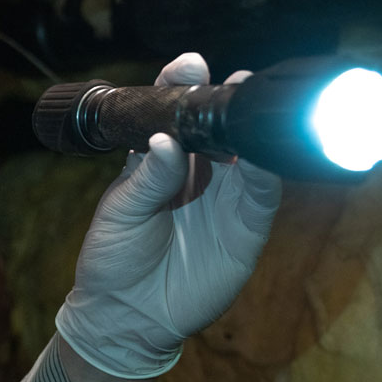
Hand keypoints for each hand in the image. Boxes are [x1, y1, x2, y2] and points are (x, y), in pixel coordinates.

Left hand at [55, 53, 282, 378]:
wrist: (127, 317)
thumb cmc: (115, 258)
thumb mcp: (121, 214)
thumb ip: (147, 178)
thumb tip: (166, 141)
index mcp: (160, 159)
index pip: (174, 113)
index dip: (183, 86)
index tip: (188, 65)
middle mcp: (198, 172)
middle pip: (220, 126)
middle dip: (227, 99)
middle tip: (232, 79)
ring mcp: (225, 198)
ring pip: (249, 154)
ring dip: (253, 130)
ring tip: (251, 105)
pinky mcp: (245, 229)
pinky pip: (263, 195)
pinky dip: (266, 174)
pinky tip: (261, 156)